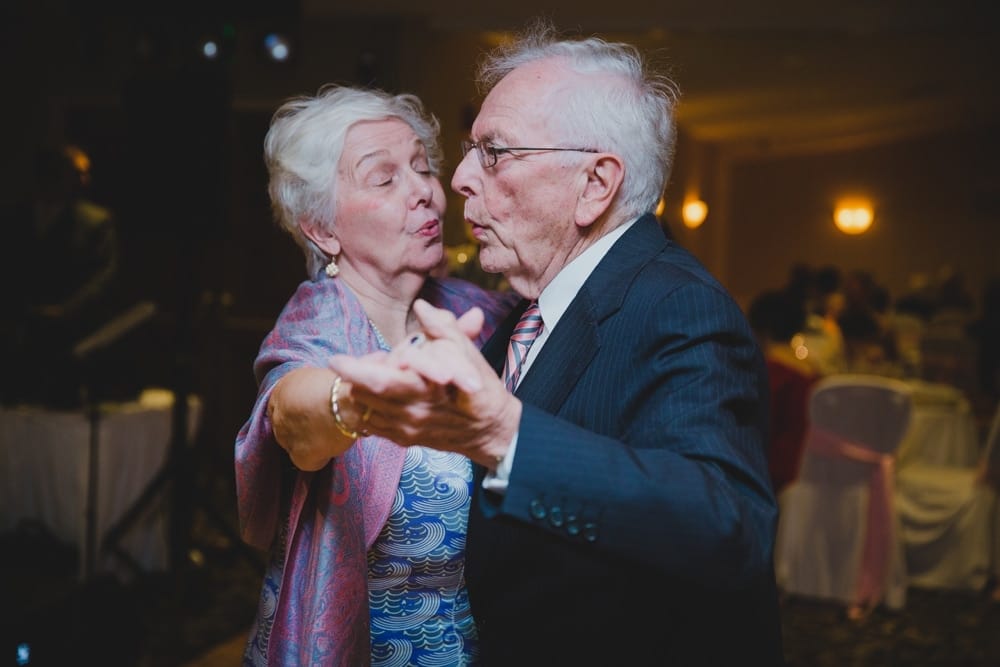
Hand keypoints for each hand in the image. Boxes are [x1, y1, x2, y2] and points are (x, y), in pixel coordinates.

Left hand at [329, 300, 519, 466]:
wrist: (491, 431)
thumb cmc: (480, 388)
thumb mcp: (467, 352)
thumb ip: (443, 327)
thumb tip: (422, 307)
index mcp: (426, 387)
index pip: (379, 380)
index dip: (354, 369)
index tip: (336, 359)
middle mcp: (413, 411)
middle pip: (365, 395)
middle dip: (351, 377)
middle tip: (346, 364)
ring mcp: (407, 428)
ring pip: (366, 409)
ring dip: (359, 391)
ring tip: (364, 376)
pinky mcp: (406, 440)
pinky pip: (374, 425)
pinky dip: (368, 409)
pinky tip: (375, 397)